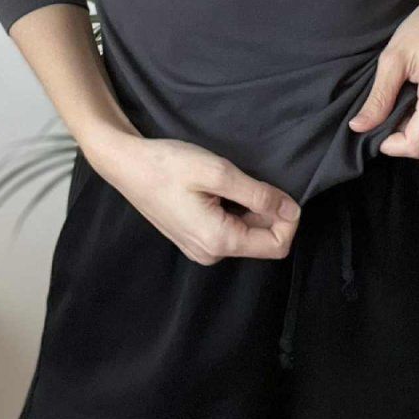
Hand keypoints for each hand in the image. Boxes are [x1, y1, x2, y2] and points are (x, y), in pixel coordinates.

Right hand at [99, 136, 302, 263]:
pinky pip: (229, 232)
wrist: (127, 165)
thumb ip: (258, 194)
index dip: (288, 218)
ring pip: (246, 235)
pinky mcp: (193, 239)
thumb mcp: (218, 172)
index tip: (278, 189)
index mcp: (219, 242)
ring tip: (230, 182)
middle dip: (269, 212)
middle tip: (251, 180)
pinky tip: (218, 189)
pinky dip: (235, 211)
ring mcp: (200, 249)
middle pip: (262, 242)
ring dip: (251, 210)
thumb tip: (292, 210)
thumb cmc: (169, 165)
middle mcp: (211, 254)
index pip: (277, 245)